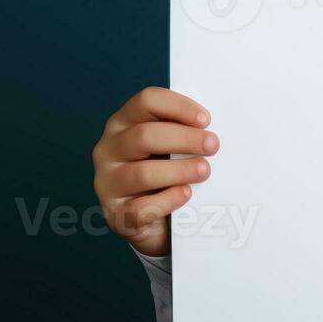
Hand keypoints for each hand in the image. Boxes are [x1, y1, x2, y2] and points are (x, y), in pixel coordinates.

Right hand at [91, 86, 217, 256]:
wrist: (156, 220)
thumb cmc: (167, 171)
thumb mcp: (171, 146)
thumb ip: (184, 132)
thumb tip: (214, 129)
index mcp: (124, 122)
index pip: (146, 101)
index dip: (178, 107)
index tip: (206, 120)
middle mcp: (109, 148)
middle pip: (144, 135)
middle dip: (184, 139)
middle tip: (213, 145)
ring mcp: (108, 182)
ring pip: (142, 173)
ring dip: (179, 171)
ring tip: (204, 171)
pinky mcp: (116, 214)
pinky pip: (141, 208)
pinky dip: (167, 201)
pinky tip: (186, 195)